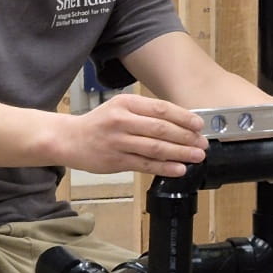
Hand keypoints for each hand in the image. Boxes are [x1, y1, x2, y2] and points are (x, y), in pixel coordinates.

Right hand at [57, 93, 207, 177]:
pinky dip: (164, 167)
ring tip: (197, 156)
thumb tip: (181, 122)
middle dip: (186, 137)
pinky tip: (179, 169)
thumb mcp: (121, 107)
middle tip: (202, 143)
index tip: (199, 124)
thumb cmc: (100, 123)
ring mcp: (118, 141)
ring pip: (155, 148)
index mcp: (126, 103)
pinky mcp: (115, 161)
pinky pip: (145, 164)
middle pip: (160, 129)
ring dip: (180, 153)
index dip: (183, 117)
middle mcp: (122, 120)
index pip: (161, 109)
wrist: (70, 139)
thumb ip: (146, 113)